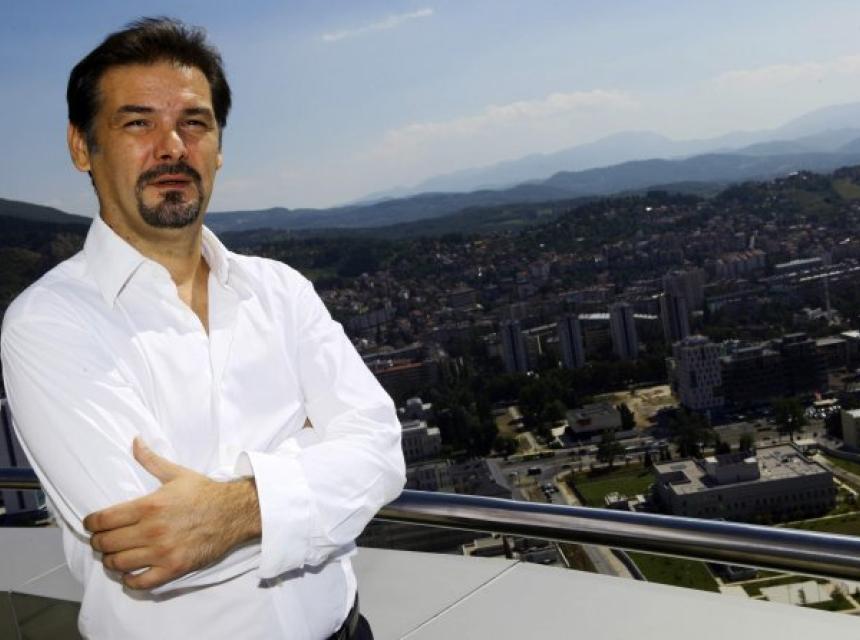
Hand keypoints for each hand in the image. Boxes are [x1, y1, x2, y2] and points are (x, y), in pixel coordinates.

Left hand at [83, 438, 260, 589]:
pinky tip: (130, 573)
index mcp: (149, 505)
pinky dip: (129, 580)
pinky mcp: (174, 568)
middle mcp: (152, 530)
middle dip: (98, 542)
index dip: (90, 524)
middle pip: (106, 543)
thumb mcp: (176, 473)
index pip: (103, 520)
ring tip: (114, 555)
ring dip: (110, 561)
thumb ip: (151, 459)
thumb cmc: (204, 492)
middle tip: (101, 540)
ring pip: (118, 564)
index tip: (91, 525)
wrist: (234, 512)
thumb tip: (135, 440)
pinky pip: (140, 583)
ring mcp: (162, 552)